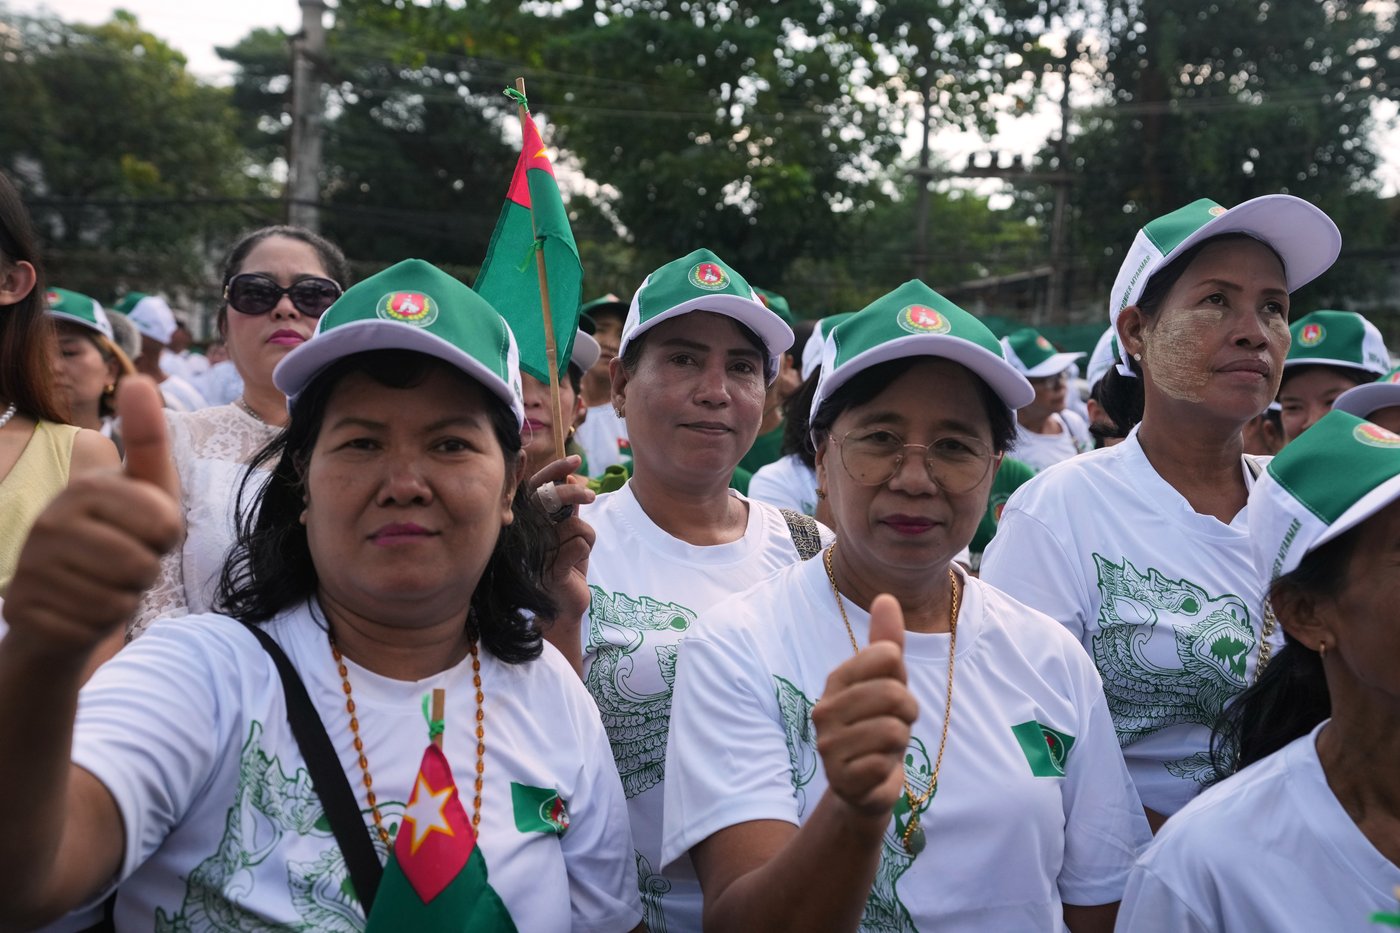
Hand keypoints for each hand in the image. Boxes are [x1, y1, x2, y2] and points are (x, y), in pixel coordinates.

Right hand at [5, 377, 181, 657]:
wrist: (67, 602)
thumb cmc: (120, 539)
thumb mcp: (148, 492)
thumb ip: (148, 442)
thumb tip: (138, 380)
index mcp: (85, 488)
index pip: (163, 522)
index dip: (166, 538)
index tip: (148, 532)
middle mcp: (50, 521)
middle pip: (141, 565)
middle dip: (145, 573)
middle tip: (125, 564)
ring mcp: (32, 566)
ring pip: (118, 600)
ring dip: (123, 600)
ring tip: (104, 585)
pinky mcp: (23, 609)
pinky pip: (92, 628)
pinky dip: (97, 626)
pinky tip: (81, 611)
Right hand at [529, 457, 595, 624]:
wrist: (564, 606)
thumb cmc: (566, 566)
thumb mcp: (568, 533)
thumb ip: (568, 508)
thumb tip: (573, 477)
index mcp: (530, 522)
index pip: (538, 488)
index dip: (555, 471)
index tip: (576, 460)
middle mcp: (528, 534)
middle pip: (550, 499)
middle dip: (573, 493)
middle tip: (591, 496)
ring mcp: (537, 551)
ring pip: (573, 523)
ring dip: (586, 536)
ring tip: (579, 552)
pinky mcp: (550, 568)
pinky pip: (579, 543)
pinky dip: (585, 550)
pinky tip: (576, 566)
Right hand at [811, 594, 917, 817]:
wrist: (865, 784)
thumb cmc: (877, 725)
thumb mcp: (887, 681)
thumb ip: (886, 641)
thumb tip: (885, 596)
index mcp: (836, 679)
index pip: (888, 655)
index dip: (902, 676)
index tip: (892, 691)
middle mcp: (825, 709)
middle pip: (894, 693)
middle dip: (907, 712)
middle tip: (894, 724)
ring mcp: (829, 746)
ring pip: (894, 730)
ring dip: (900, 741)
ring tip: (884, 748)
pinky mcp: (840, 779)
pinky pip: (884, 763)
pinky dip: (889, 769)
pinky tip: (875, 770)